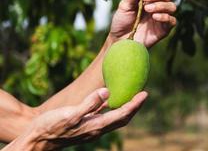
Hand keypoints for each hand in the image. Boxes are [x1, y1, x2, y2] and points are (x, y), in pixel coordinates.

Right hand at [4, 88, 146, 150]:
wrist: (38, 140)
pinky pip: (105, 116)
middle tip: (143, 94)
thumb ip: (89, 104)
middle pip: (122, 118)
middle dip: (134, 107)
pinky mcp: (86, 125)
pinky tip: (110, 100)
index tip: (145, 93)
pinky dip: (112, 108)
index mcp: (96, 126)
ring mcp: (92, 128)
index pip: (122, 115)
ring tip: (132, 96)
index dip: (135, 104)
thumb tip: (107, 92)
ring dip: (125, 108)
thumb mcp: (70, 114)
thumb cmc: (52, 127)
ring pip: (115, 118)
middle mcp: (97, 128)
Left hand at [109, 0, 176, 47]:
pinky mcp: (164, 30)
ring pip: (172, 6)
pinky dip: (165, 17)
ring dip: (161, 5)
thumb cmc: (121, 22)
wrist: (120, 40)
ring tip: (147, 9)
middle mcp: (158, 6)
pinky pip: (172, 21)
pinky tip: (154, 17)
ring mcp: (162, 18)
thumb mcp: (125, 6)